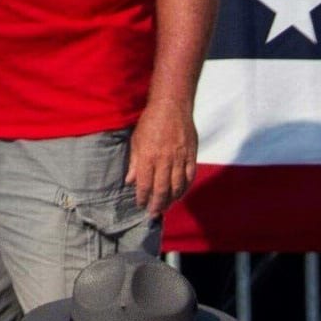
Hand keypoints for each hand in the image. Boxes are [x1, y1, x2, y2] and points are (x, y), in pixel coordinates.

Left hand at [127, 99, 197, 215]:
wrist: (172, 106)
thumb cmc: (151, 122)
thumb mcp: (136, 140)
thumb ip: (135, 162)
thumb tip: (130, 180)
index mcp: (148, 156)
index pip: (145, 184)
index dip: (142, 197)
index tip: (140, 205)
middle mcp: (164, 160)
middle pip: (161, 189)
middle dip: (157, 204)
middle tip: (154, 214)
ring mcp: (179, 159)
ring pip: (176, 186)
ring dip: (171, 199)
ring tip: (166, 207)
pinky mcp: (191, 156)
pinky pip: (189, 177)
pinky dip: (185, 188)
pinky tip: (180, 194)